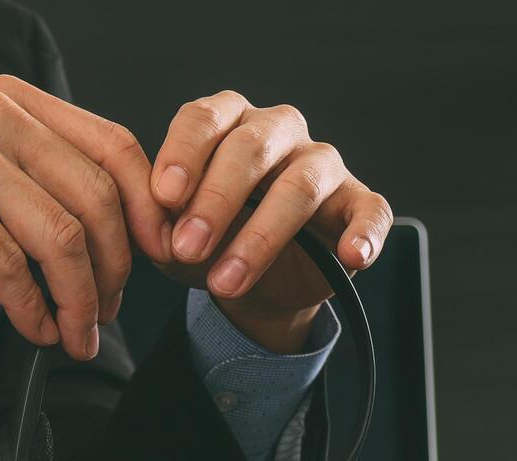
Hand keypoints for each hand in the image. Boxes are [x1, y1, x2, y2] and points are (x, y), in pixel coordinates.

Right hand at [0, 75, 171, 360]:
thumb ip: (49, 195)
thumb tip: (126, 247)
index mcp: (16, 102)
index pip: (116, 147)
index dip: (148, 209)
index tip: (158, 262)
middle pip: (98, 197)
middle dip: (116, 269)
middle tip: (110, 316)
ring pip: (61, 236)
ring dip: (80, 300)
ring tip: (78, 337)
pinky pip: (11, 267)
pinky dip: (34, 309)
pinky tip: (38, 331)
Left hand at [150, 91, 392, 353]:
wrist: (250, 286)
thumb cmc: (208, 240)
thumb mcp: (167, 231)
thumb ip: (152, 213)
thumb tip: (145, 209)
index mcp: (227, 122)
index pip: (204, 119)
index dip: (184, 154)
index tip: (164, 197)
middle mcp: (278, 131)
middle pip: (251, 147)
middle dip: (216, 200)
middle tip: (187, 247)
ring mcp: (322, 165)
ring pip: (301, 185)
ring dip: (261, 236)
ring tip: (226, 282)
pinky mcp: (357, 204)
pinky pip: (371, 211)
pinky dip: (364, 232)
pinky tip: (353, 255)